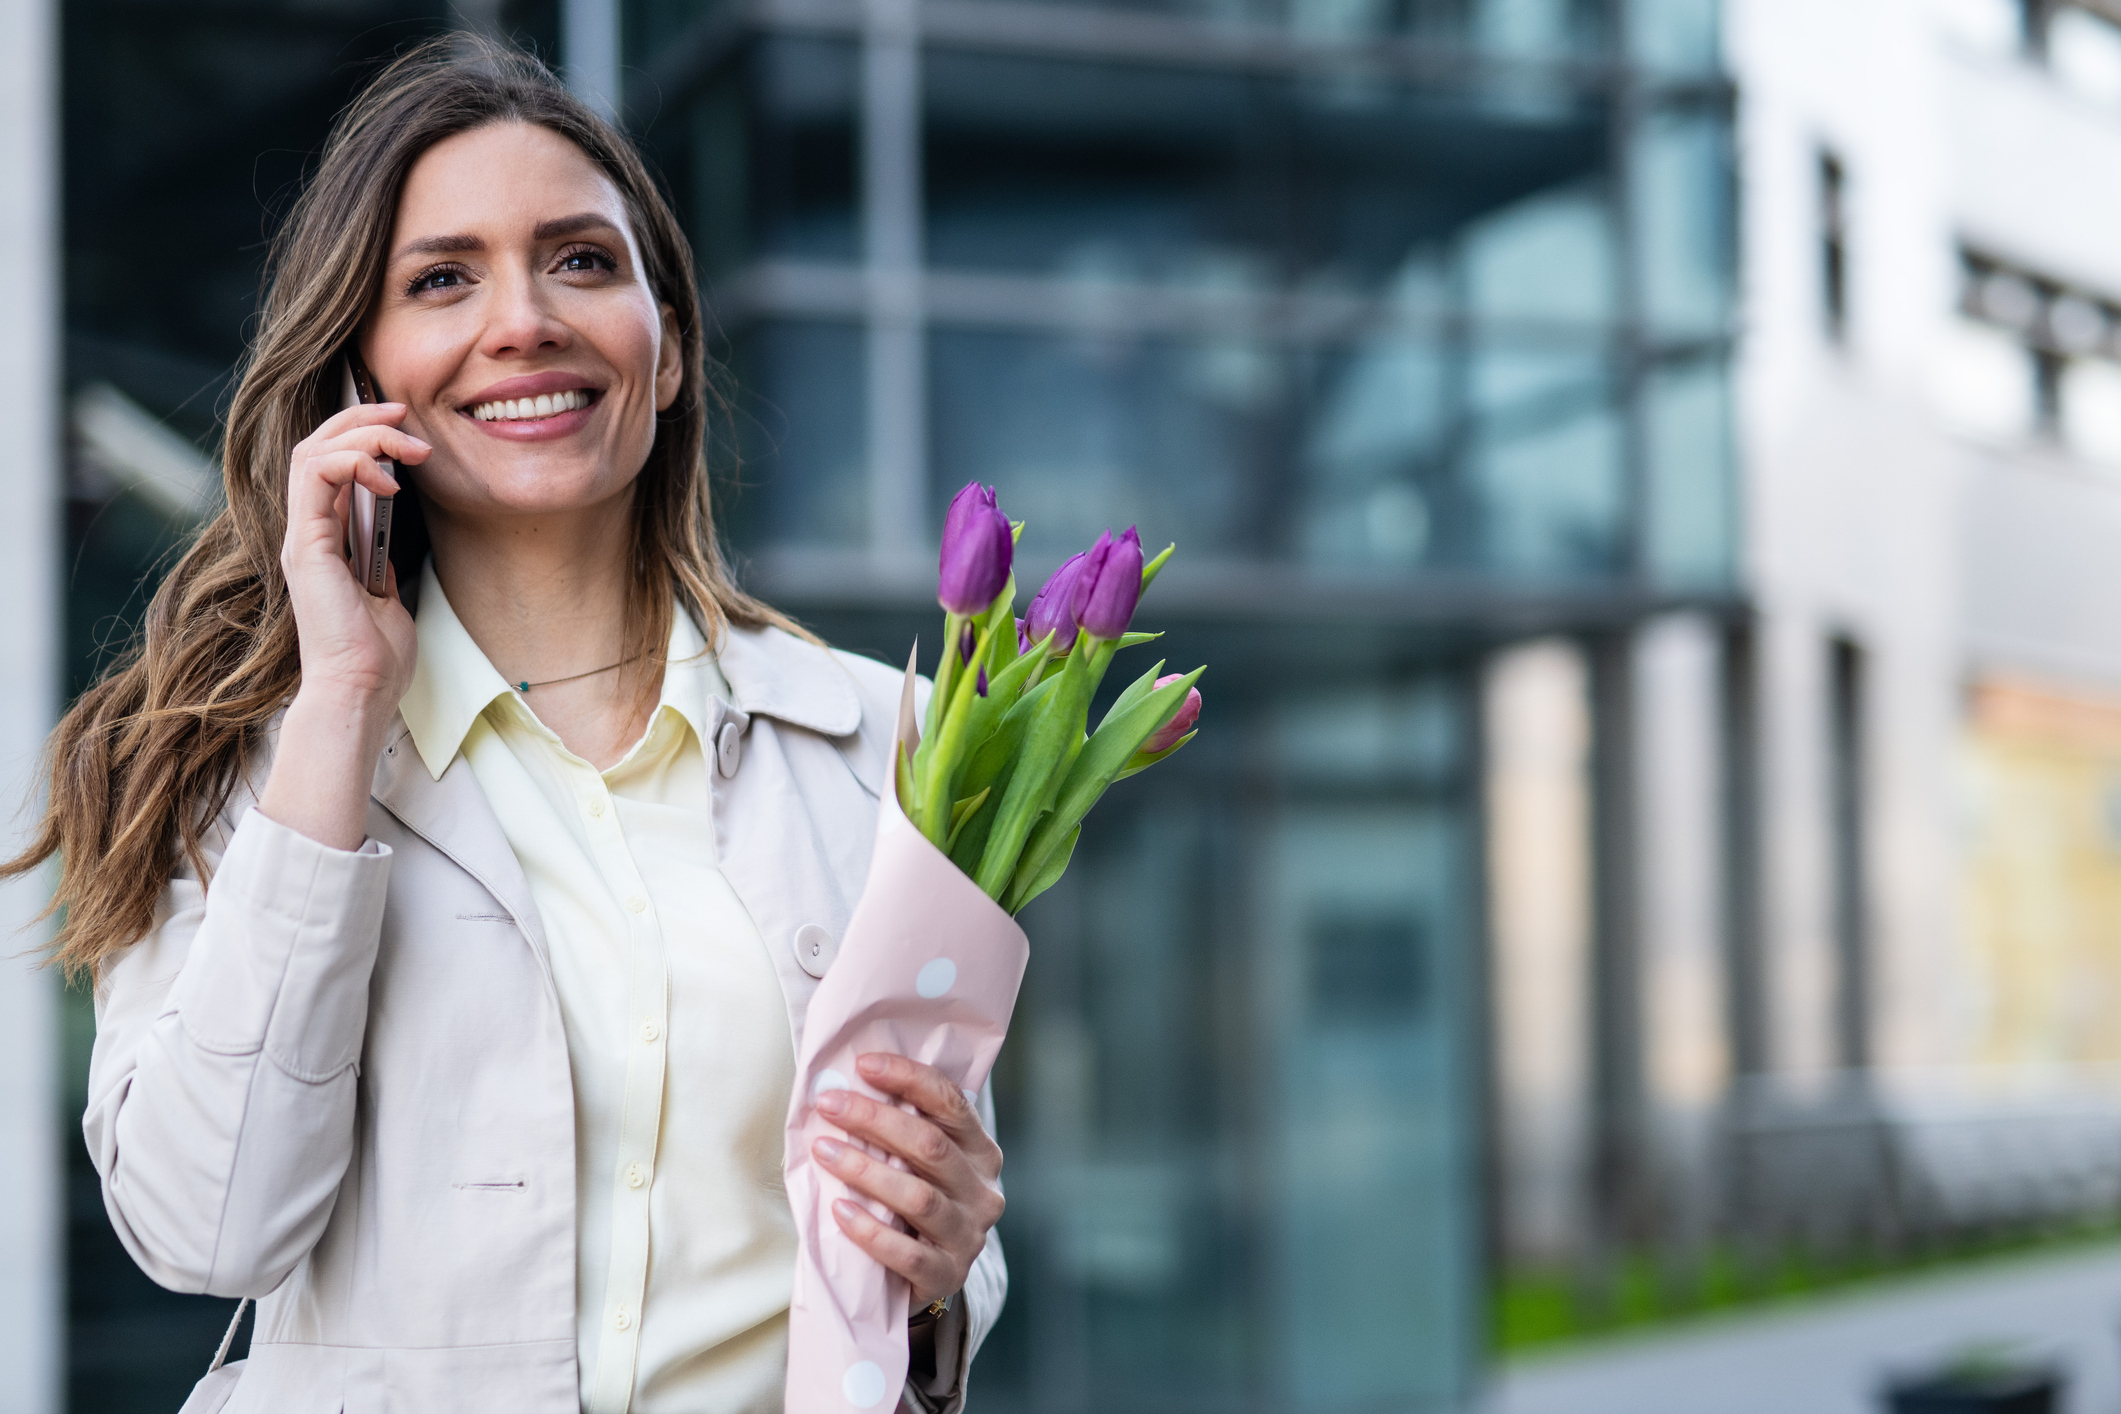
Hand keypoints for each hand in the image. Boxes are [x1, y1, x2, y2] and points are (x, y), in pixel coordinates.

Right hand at [281, 402, 427, 714]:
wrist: (360, 691)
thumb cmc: (375, 657)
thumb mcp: (385, 596)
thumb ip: (379, 563)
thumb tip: (386, 542)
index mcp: (323, 541)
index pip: (329, 465)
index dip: (362, 434)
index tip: (406, 426)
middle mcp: (306, 534)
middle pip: (316, 447)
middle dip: (362, 419)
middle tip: (406, 414)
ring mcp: (301, 538)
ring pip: (313, 452)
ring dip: (363, 435)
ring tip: (407, 443)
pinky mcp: (305, 546)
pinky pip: (315, 477)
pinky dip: (353, 463)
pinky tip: (389, 478)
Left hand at [813, 1053, 1004, 1306]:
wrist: (929, 1279)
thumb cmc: (914, 1204)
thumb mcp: (920, 1165)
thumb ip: (902, 1131)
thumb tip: (843, 1086)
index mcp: (981, 1151)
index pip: (950, 1103)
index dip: (909, 1079)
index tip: (863, 1065)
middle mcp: (983, 1190)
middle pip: (930, 1146)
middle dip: (875, 1119)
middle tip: (829, 1104)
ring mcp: (969, 1235)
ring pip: (919, 1197)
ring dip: (866, 1171)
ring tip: (824, 1152)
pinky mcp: (948, 1275)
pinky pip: (908, 1254)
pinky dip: (871, 1231)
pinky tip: (839, 1211)